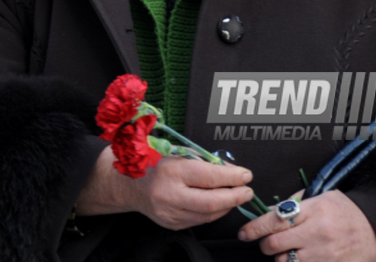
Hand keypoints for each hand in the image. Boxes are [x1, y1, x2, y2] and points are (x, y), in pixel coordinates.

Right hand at [77, 146, 253, 229]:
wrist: (128, 183)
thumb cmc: (154, 162)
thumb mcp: (177, 152)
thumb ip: (202, 160)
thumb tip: (228, 169)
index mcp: (172, 170)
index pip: (209, 177)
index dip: (232, 177)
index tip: (246, 175)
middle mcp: (170, 194)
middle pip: (211, 202)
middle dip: (234, 197)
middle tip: (247, 191)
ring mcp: (169, 213)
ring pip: (207, 215)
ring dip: (226, 206)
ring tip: (236, 196)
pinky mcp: (171, 224)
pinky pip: (198, 221)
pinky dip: (213, 213)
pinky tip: (220, 204)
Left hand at [238, 190, 375, 261]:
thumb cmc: (348, 213)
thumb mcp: (324, 196)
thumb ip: (298, 201)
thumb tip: (272, 209)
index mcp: (314, 210)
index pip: (275, 218)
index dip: (255, 227)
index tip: (245, 232)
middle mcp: (317, 233)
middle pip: (275, 244)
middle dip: (264, 244)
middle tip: (264, 242)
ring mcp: (323, 255)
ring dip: (279, 258)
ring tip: (286, 251)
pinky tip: (298, 260)